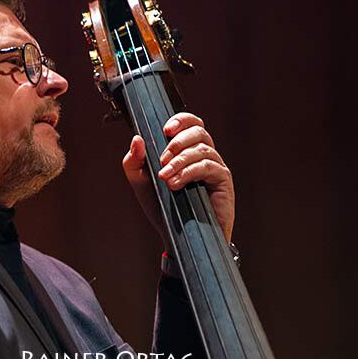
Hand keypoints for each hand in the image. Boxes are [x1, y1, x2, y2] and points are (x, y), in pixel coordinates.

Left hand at [122, 112, 234, 250]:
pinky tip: (176, 184)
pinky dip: (190, 172)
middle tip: (163, 158)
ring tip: (165, 176)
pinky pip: (209, 166)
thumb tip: (136, 139)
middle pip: (199, 131)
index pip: (191, 124)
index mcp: (187, 150)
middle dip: (179, 141)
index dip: (181, 120)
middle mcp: (204, 155)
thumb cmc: (163, 208)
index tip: (165, 129)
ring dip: (180, 160)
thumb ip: (135, 162)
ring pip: (203, 149)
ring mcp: (215, 167)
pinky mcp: (222, 181)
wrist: (177, 238)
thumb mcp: (142, 184)